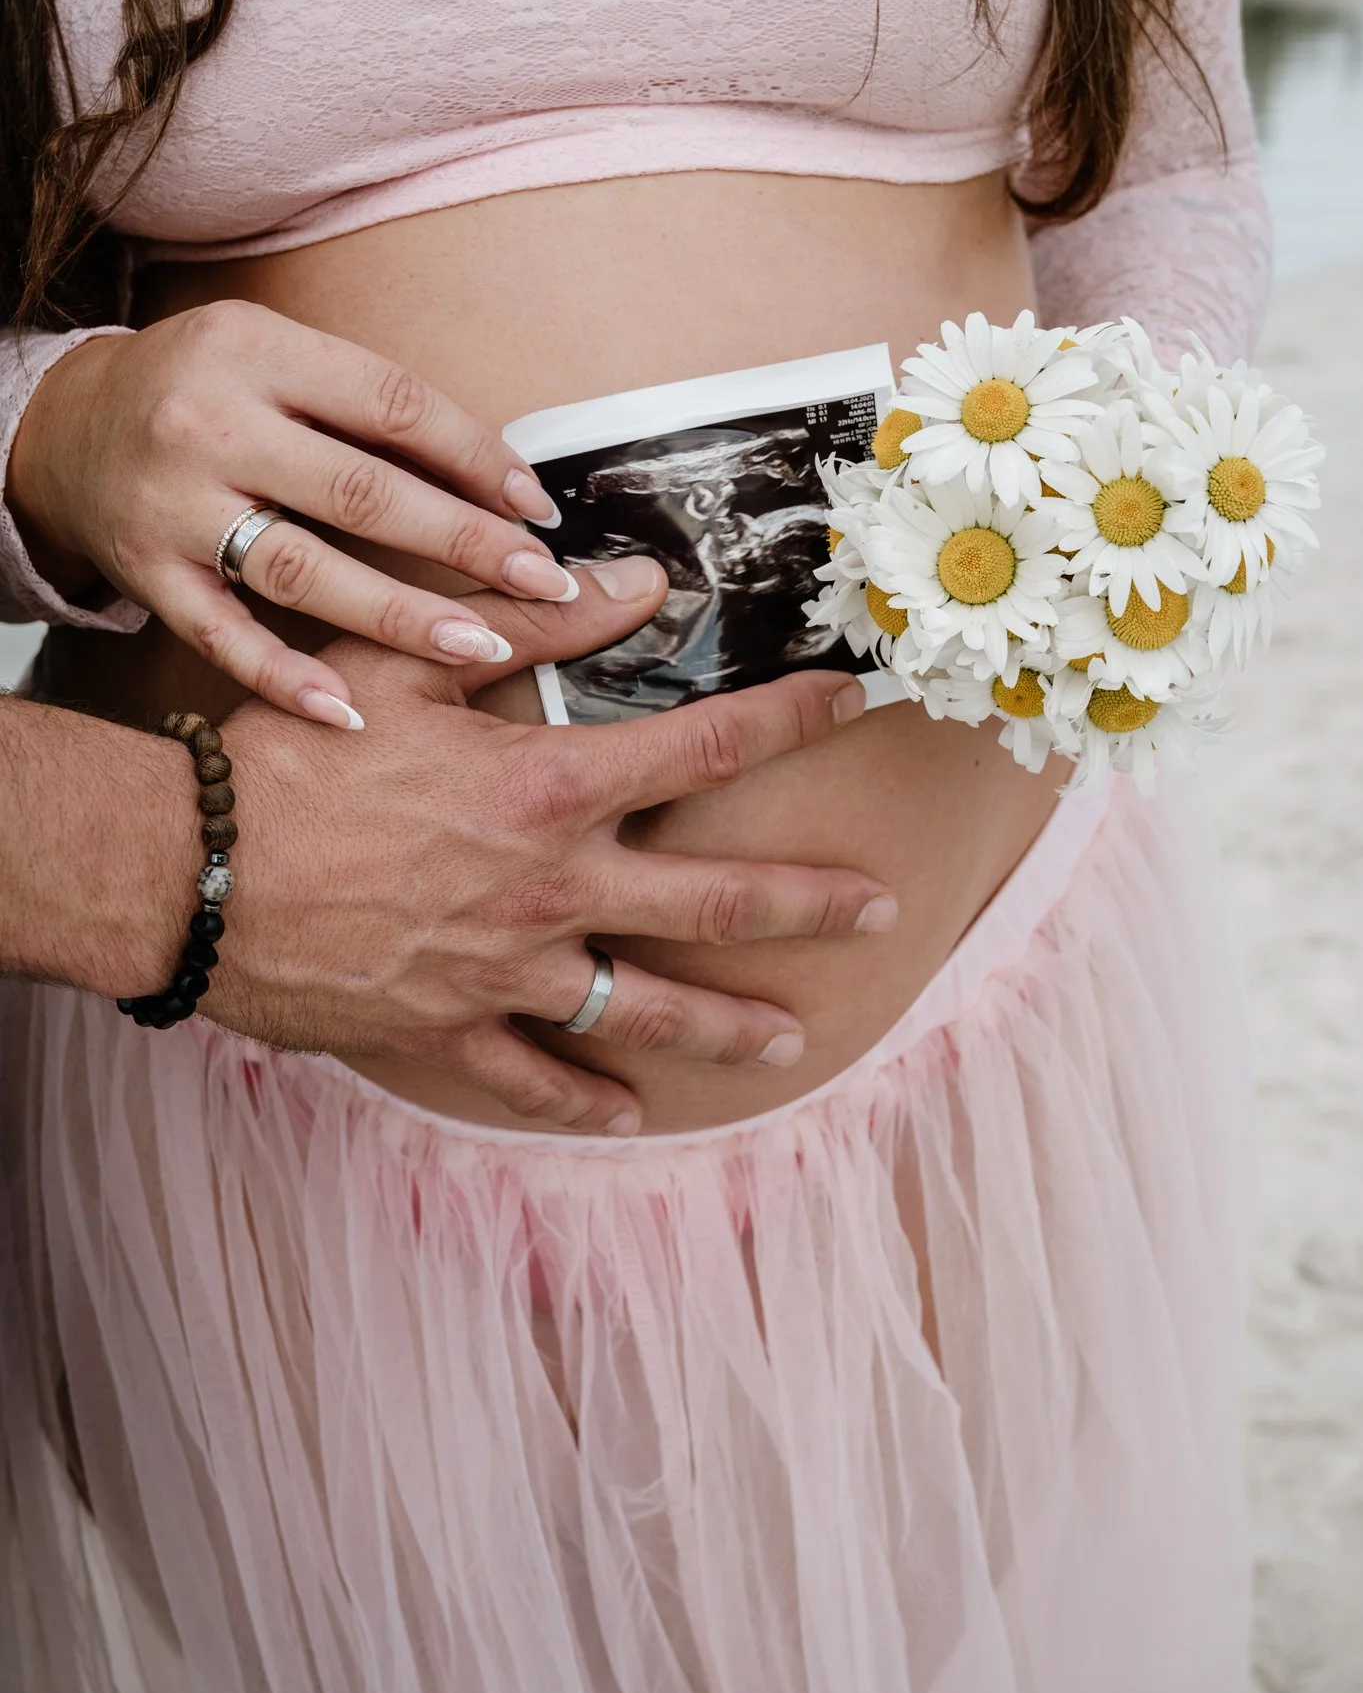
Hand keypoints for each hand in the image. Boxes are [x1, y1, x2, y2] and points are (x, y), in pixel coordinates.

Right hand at [6, 299, 578, 722]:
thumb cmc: (201, 389)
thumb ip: (365, 406)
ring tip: (481, 646)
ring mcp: (172, 506)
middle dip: (465, 543)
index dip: (476, 457)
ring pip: (302, 571)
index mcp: (256, 352)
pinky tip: (349, 711)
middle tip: (542, 584)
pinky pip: (222, 636)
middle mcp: (209, 425)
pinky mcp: (145, 573)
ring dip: (399, 616)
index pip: (392, 405)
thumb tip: (496, 473)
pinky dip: (285, 677)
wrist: (65, 428)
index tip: (537, 506)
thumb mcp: (275, 356)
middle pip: (360, 493)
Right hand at [209, 558, 894, 1134]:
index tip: (852, 699)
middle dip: (808, 903)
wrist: (191, 873)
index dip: (791, 720)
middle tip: (882, 910)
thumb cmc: (293, 756)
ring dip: (726, 1022)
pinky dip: (582, 1098)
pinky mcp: (448, 1029)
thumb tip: (640, 578)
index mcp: (551, 791)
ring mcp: (507, 972)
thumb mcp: (406, 661)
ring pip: (646, 1009)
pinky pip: (533, 1078)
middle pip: (714, 901)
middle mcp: (552, 889)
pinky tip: (630, 1114)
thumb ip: (533, 619)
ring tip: (789, 1040)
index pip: (704, 749)